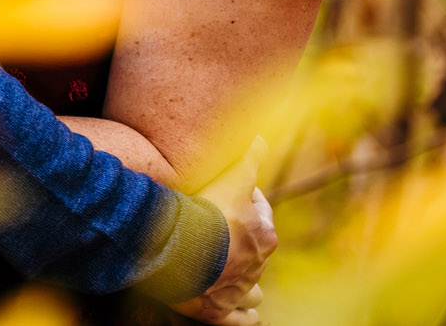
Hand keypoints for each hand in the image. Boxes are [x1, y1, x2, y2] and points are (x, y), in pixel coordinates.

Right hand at [169, 137, 275, 325]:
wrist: (182, 249)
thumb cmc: (208, 212)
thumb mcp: (233, 179)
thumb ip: (249, 158)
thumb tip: (262, 138)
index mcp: (263, 235)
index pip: (261, 214)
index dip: (249, 201)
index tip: (234, 195)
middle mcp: (255, 264)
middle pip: (255, 251)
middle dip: (245, 243)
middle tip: (225, 233)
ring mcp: (237, 289)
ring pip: (251, 289)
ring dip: (247, 284)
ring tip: (238, 278)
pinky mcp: (219, 311)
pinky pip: (239, 320)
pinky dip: (243, 318)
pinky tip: (249, 317)